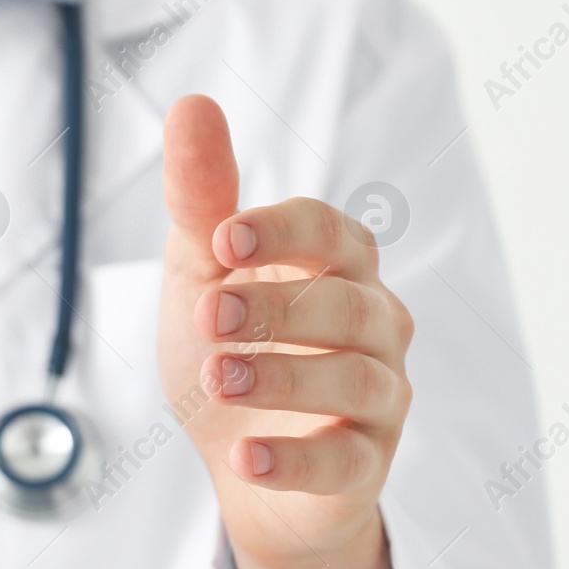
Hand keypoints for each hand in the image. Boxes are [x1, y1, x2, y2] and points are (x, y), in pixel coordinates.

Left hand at [156, 97, 411, 568]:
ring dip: (281, 375)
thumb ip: (201, 199)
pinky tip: (244, 457)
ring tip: (215, 378)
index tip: (221, 237)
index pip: (330, 231)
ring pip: (353, 376)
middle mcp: (372, 322)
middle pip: (343, 302)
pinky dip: (293, 458)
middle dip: (274, 305)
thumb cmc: (229, 347)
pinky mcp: (364, 464)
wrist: (240, 461)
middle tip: (207, 314)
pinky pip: (344, 461)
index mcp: (336, 265)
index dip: (283, 230)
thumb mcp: (201, 272)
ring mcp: (377, 395)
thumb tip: (191, 104)